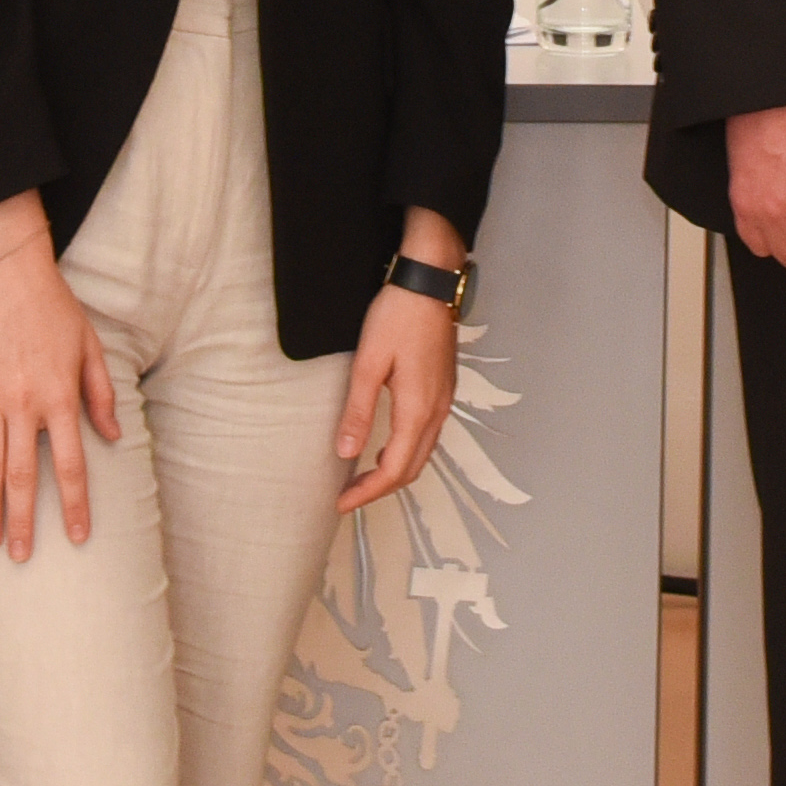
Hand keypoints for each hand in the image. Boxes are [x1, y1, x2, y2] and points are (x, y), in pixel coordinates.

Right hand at [0, 197, 120, 560]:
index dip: (74, 505)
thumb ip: (101, 395)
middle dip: (22, 520)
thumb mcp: (90, 348)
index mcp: (60, 397)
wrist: (10, 273)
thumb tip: (114, 436)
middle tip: (19, 555)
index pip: (70, 465)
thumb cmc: (55, 309)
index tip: (76, 536)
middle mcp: (24, 404)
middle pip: (23, 476)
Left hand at [333, 238, 466, 516]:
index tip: (341, 504)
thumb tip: (346, 453)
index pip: (394, 469)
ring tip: (362, 477)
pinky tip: (386, 446)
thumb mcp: (369, 363)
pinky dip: (406, 452)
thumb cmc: (398, 316)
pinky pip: (428, 435)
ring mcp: (445, 400)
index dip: (368, 492)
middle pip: (413, 468)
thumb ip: (359, 411)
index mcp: (418, 409)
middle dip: (380, 488)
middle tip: (347, 495)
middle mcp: (437, 411)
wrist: (431, 282)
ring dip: (395, 471)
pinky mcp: (444, 388)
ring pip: (423, 453)